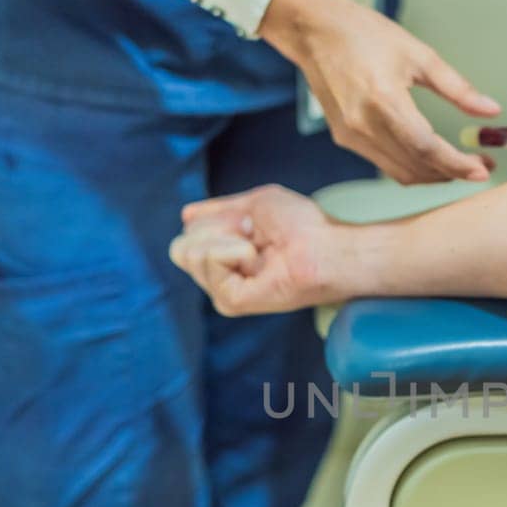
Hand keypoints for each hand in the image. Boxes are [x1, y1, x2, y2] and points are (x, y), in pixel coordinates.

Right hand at [168, 185, 348, 315]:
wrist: (326, 245)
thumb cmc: (302, 225)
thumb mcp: (253, 204)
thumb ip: (218, 211)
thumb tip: (186, 215)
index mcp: (224, 258)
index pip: (187, 235)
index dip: (217, 219)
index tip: (251, 223)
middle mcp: (220, 279)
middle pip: (180, 248)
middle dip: (215, 228)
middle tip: (253, 234)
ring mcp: (224, 293)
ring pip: (189, 254)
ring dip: (226, 237)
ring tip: (258, 247)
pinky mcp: (231, 301)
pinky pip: (207, 262)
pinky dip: (233, 249)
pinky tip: (256, 258)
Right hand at [261, 0, 500, 184]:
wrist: (315, 31)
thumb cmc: (365, 35)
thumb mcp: (419, 55)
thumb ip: (457, 88)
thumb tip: (491, 111)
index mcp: (384, 101)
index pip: (427, 148)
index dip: (458, 164)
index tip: (483, 169)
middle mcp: (364, 125)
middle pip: (416, 167)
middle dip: (452, 173)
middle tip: (480, 167)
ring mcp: (351, 135)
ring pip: (400, 172)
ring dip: (432, 175)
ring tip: (459, 165)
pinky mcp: (344, 138)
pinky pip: (384, 164)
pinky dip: (411, 167)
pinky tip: (429, 158)